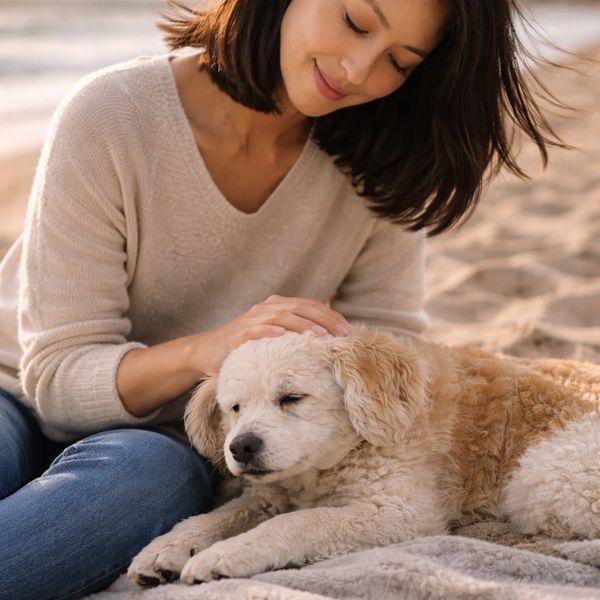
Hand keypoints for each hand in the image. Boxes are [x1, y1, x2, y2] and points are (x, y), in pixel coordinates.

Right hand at [189, 295, 349, 376]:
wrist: (209, 351)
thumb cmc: (249, 347)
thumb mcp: (275, 338)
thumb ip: (296, 335)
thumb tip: (328, 343)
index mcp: (278, 306)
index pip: (310, 305)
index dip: (330, 314)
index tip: (347, 330)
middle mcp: (267, 308)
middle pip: (300, 307)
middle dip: (323, 319)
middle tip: (341, 334)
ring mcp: (252, 320)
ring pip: (282, 316)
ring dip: (303, 324)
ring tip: (319, 335)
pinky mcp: (238, 334)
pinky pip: (256, 330)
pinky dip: (270, 331)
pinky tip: (284, 336)